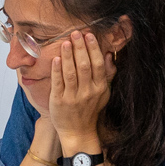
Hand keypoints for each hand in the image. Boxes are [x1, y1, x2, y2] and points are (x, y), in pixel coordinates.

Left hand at [47, 31, 114, 153]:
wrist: (78, 132)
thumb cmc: (90, 110)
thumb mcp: (104, 93)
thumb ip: (107, 74)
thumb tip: (109, 55)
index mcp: (99, 88)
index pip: (97, 65)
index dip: (93, 49)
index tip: (88, 35)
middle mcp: (87, 92)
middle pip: (84, 66)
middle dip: (80, 48)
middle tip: (76, 33)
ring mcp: (73, 97)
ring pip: (71, 73)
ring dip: (68, 56)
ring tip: (66, 42)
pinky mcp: (59, 101)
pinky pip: (58, 83)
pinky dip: (57, 70)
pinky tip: (56, 59)